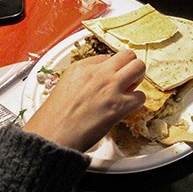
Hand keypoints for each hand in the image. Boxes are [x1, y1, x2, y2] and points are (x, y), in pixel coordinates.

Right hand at [23, 50, 145, 151]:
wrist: (52, 136)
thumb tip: (100, 82)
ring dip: (138, 78)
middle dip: (130, 66)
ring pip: (139, 67)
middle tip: (127, 79)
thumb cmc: (54, 118)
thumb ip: (84, 79)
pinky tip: (127, 107)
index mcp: (81, 67)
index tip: (109, 79)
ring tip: (130, 89)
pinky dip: (137, 101)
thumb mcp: (64, 86)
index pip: (107, 57)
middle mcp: (98, 73)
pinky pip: (141, 96)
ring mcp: (110, 87)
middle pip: (127, 55)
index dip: (111, 69)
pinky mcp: (119, 105)